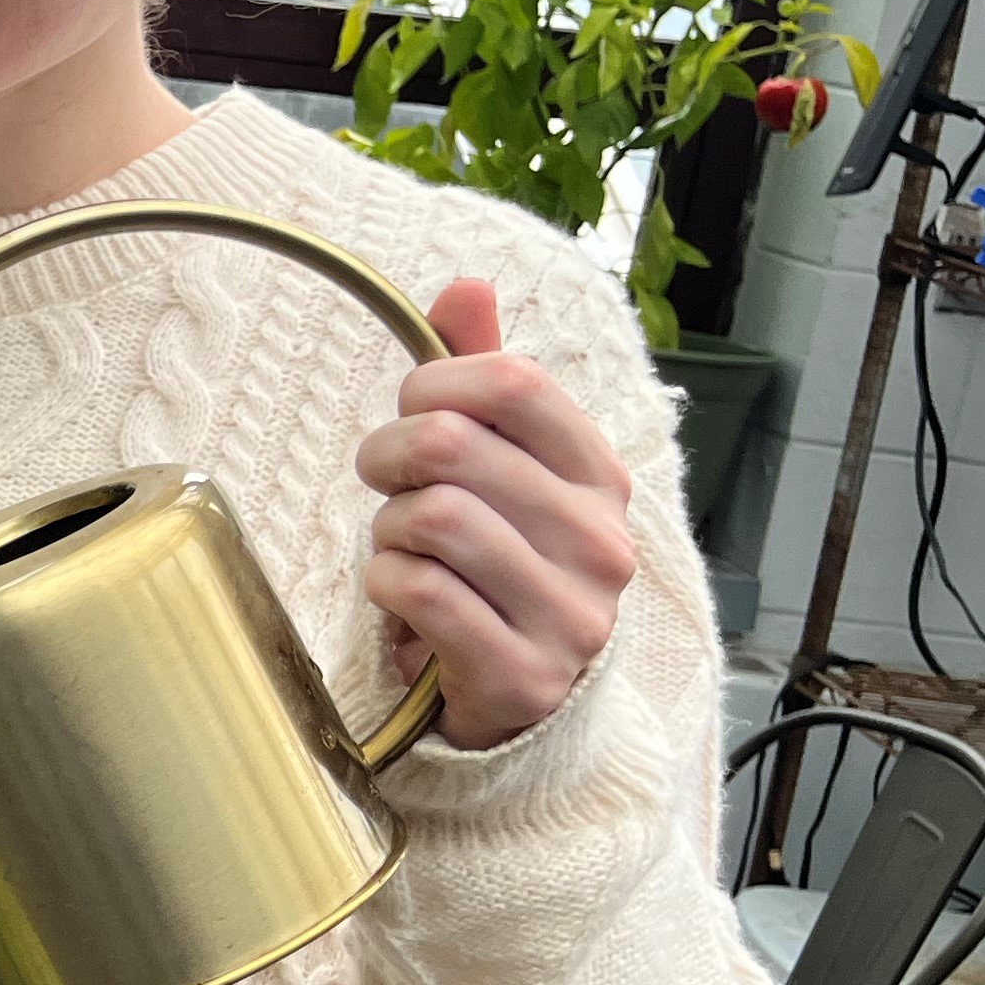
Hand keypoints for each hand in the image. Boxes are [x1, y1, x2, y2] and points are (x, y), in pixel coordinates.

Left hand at [355, 277, 638, 750]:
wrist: (521, 700)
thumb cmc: (496, 566)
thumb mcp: (500, 468)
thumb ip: (483, 378)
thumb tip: (467, 284)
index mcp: (601, 476)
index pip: (514, 382)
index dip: (435, 382)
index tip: (411, 409)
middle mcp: (601, 542)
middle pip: (453, 446)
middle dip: (388, 455)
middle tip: (383, 480)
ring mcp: (571, 614)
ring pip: (432, 518)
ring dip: (386, 529)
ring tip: (401, 546)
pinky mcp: (525, 674)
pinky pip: (418, 591)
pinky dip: (383, 583)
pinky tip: (398, 595)